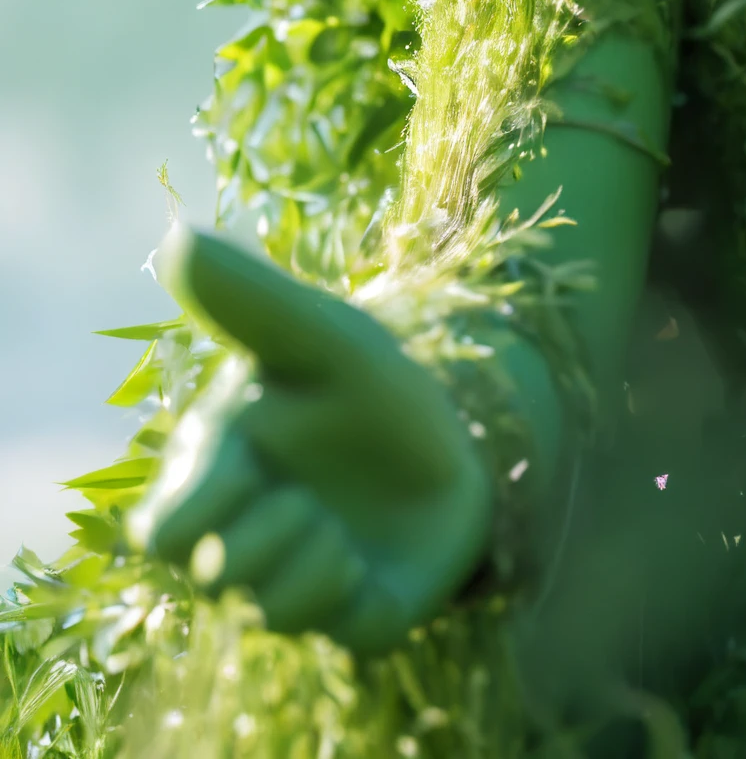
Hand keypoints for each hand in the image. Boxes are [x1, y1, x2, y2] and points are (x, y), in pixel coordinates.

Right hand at [130, 228, 491, 654]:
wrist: (462, 427)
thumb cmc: (368, 382)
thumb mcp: (322, 336)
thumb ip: (252, 297)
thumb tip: (176, 233)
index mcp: (221, 480)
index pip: (162, 531)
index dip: (198, 505)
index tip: (250, 454)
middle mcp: (249, 543)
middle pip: (208, 577)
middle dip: (253, 541)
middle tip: (302, 500)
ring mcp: (305, 581)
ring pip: (271, 609)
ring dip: (309, 561)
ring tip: (339, 520)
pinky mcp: (363, 611)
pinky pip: (342, 633)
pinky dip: (354, 595)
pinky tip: (365, 558)